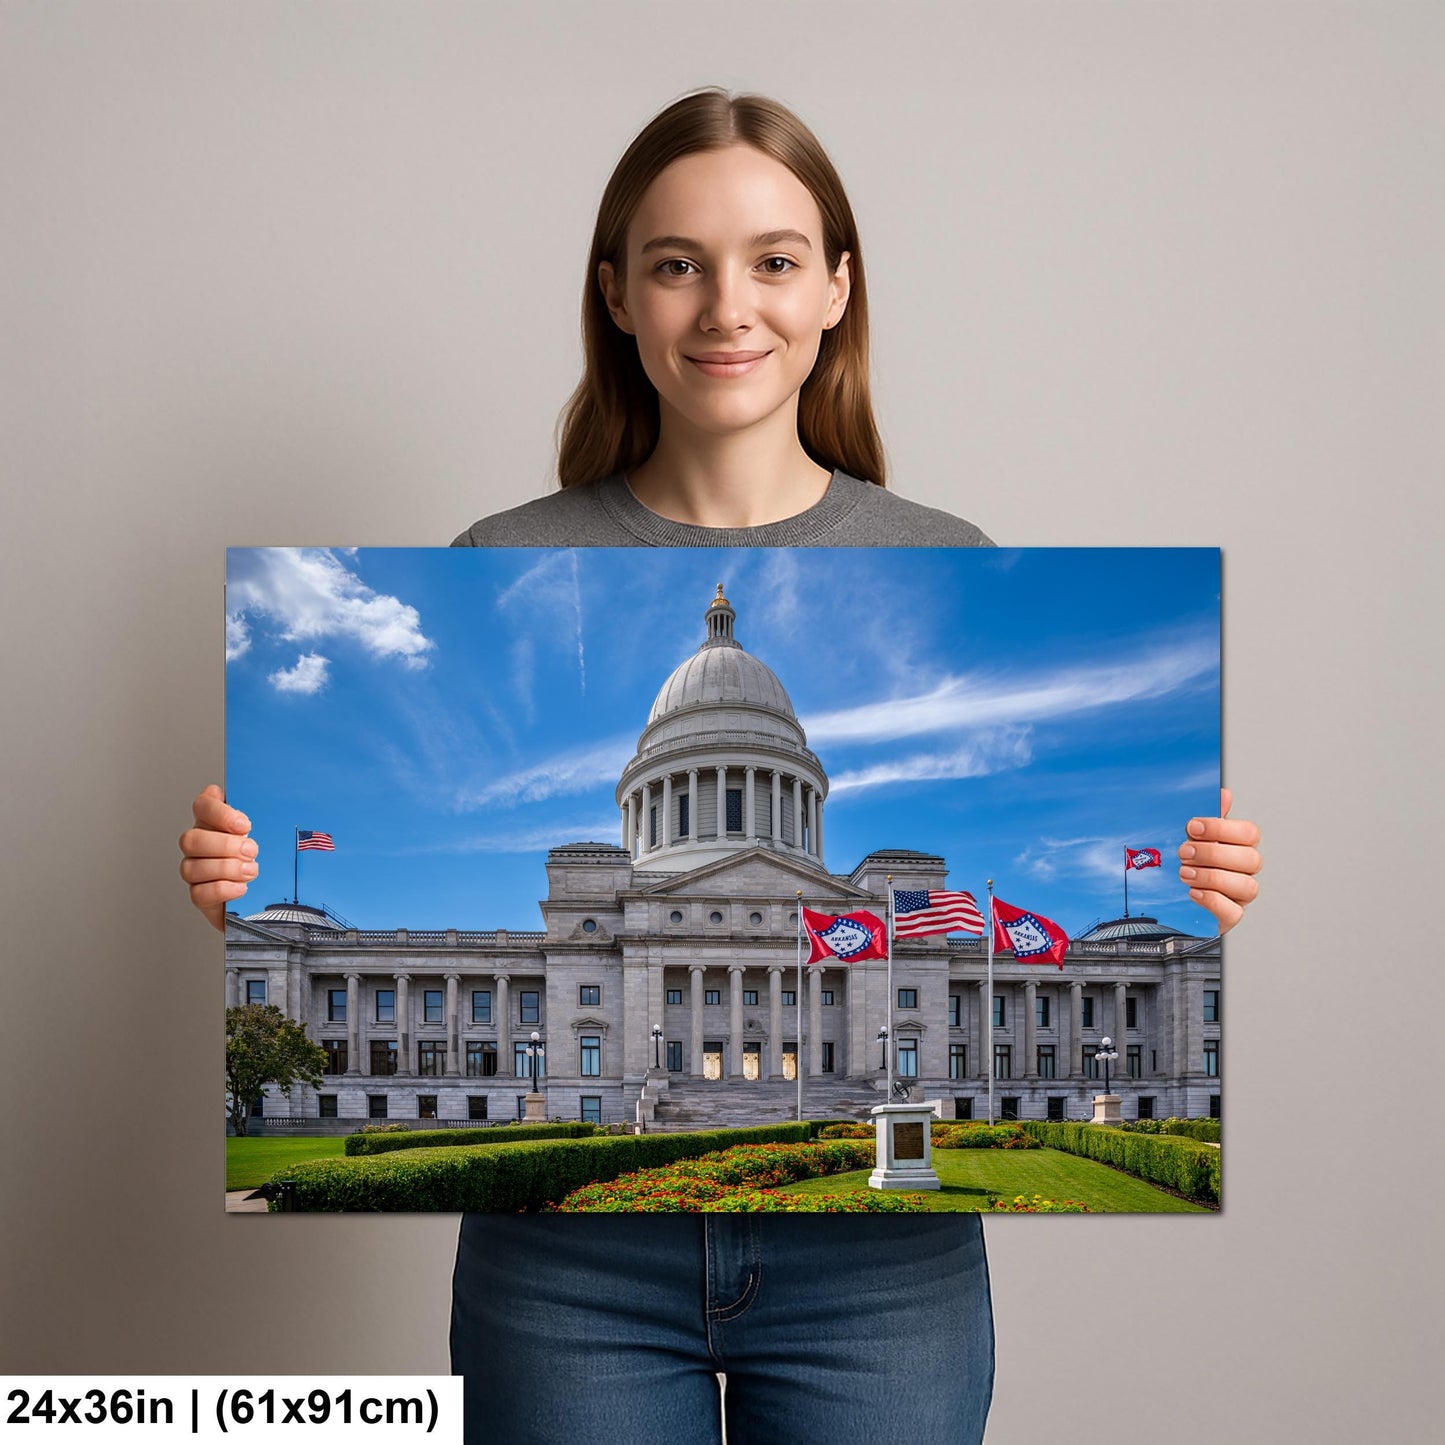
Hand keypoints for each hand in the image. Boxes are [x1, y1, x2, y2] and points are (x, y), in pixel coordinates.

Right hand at [179, 784, 257, 931]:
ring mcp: (195, 870)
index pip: (202, 805)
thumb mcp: (267, 832)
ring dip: (226, 869)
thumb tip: (273, 802)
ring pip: (191, 867)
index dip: (219, 813)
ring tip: (251, 870)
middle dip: (225, 845)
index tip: (244, 825)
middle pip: (191, 839)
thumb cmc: (261, 856)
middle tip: (251, 850)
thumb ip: (263, 815)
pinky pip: (199, 893)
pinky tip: (242, 887)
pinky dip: (223, 889)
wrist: (263, 891)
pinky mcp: (200, 895)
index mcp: (212, 823)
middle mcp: (199, 845)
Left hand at [1178, 787, 1260, 934]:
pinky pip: (1233, 912)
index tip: (1192, 827)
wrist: (1172, 899)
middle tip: (1184, 851)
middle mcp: (1244, 872)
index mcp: (1239, 848)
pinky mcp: (1229, 917)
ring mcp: (1239, 896)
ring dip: (1211, 877)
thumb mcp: (1194, 839)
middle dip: (1213, 853)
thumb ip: (1209, 820)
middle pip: (1250, 859)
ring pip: (1246, 886)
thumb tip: (1224, 793)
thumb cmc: (1189, 864)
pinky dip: (1213, 900)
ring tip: (1184, 872)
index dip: (1222, 828)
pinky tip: (1193, 892)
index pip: (1249, 833)